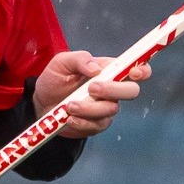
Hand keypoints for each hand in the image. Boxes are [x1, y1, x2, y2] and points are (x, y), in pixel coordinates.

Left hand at [32, 50, 149, 137]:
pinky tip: (69, 117)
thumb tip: (95, 68)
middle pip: (131, 91)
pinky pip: (98, 124)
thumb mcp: (62, 62)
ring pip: (111, 109)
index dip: (142, 70)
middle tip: (91, 88)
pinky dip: (82, 121)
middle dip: (113, 90)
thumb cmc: (54, 78)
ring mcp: (106, 107)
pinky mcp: (97, 124)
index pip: (134, 68)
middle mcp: (111, 89)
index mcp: (107, 70)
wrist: (41, 103)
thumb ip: (79, 59)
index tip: (134, 72)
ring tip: (69, 105)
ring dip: (90, 107)